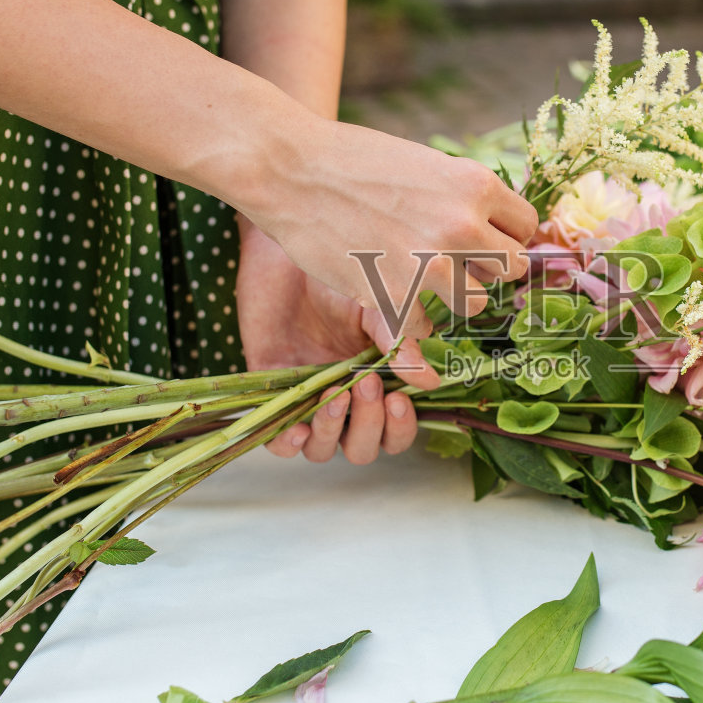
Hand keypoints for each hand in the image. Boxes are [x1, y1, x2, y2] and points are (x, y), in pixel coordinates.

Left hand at [237, 222, 441, 463]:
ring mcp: (307, 399)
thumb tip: (429, 381)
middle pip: (363, 448)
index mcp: (378, 382)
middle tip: (365, 384)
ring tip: (333, 394)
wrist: (286, 251)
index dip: (400, 426)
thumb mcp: (377, 304)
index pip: (396, 430)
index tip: (398, 397)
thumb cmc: (338, 273)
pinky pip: (279, 444)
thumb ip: (400, 342)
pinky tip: (296, 426)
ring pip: (323, 450)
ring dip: (332, 431)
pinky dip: (288, 444)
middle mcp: (344, 399)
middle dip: (368, 424)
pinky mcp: (272, 394)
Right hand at [241, 116, 537, 334]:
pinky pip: (426, 326)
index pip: (525, 226)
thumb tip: (495, 228)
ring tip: (424, 276)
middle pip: (510, 268)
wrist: (290, 169)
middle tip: (455, 260)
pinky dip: (411, 316)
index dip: (504, 233)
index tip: (483, 237)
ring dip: (455, 295)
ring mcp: (429, 265)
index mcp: (475, 185)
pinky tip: (390, 291)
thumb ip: (463, 195)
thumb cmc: (354, 159)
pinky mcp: (394, 295)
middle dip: (485, 267)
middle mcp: (462, 226)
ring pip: (477, 303)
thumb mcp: (426, 163)